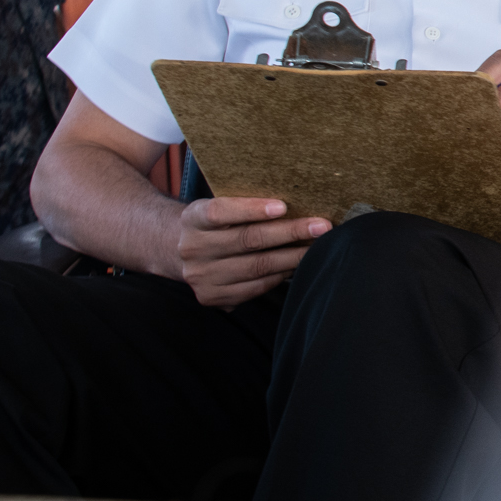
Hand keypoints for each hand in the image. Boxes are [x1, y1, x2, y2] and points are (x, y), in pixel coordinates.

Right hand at [175, 193, 329, 306]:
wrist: (179, 252)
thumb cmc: (214, 224)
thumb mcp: (218, 208)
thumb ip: (244, 207)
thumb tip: (295, 204)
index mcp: (192, 219)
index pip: (220, 212)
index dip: (251, 209)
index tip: (283, 206)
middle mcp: (192, 248)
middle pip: (248, 240)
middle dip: (290, 232)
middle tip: (321, 226)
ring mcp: (201, 276)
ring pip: (256, 266)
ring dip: (293, 256)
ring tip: (318, 247)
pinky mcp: (212, 297)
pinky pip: (255, 287)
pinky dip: (280, 275)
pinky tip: (297, 265)